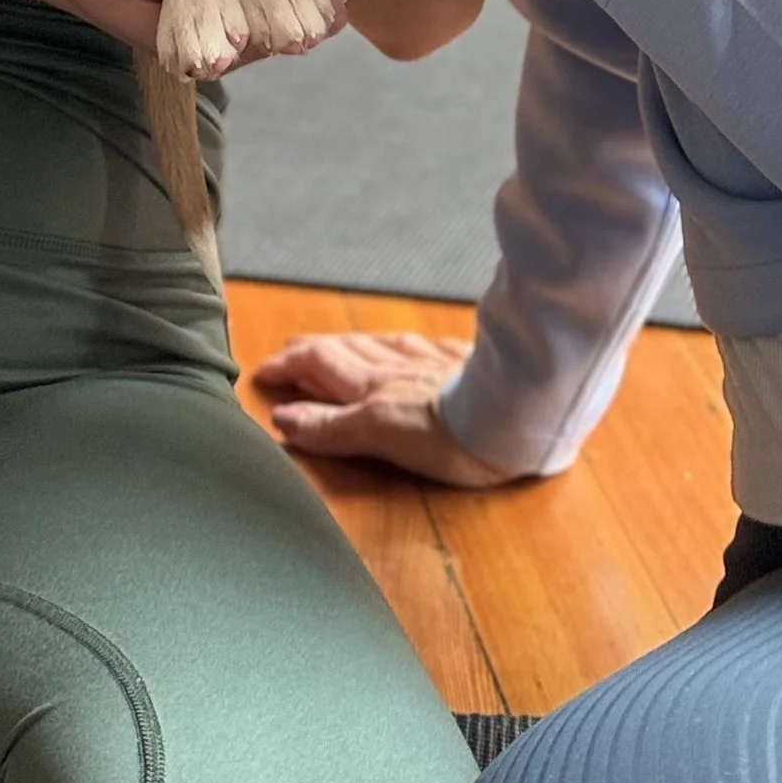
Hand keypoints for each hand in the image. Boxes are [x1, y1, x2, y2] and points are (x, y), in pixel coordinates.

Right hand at [250, 329, 521, 483]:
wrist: (517, 416)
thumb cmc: (452, 438)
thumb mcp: (381, 438)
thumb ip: (331, 427)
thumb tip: (282, 418)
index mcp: (374, 387)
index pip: (321, 365)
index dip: (290, 367)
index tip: (264, 370)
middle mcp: (398, 366)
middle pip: (346, 349)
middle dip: (313, 350)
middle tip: (289, 352)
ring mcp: (433, 360)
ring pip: (381, 344)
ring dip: (352, 344)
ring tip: (338, 345)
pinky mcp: (467, 362)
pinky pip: (425, 346)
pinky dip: (402, 345)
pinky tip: (410, 345)